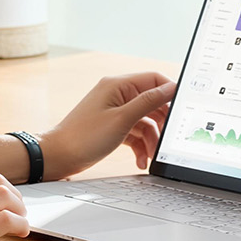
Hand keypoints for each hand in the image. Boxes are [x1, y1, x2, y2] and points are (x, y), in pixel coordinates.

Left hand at [39, 72, 176, 179]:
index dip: (170, 93)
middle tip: (166, 140)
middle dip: (161, 123)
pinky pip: (134, 132)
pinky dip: (139, 145)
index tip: (182, 110)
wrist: (58, 157)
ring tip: (150, 156)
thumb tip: (171, 87)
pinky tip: (140, 160)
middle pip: (151, 103)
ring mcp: (114, 110)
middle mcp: (116, 94)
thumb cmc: (84, 137)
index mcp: (118, 85)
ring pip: (144, 121)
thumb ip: (149, 102)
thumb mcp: (122, 120)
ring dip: (150, 139)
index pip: (154, 80)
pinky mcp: (111, 126)